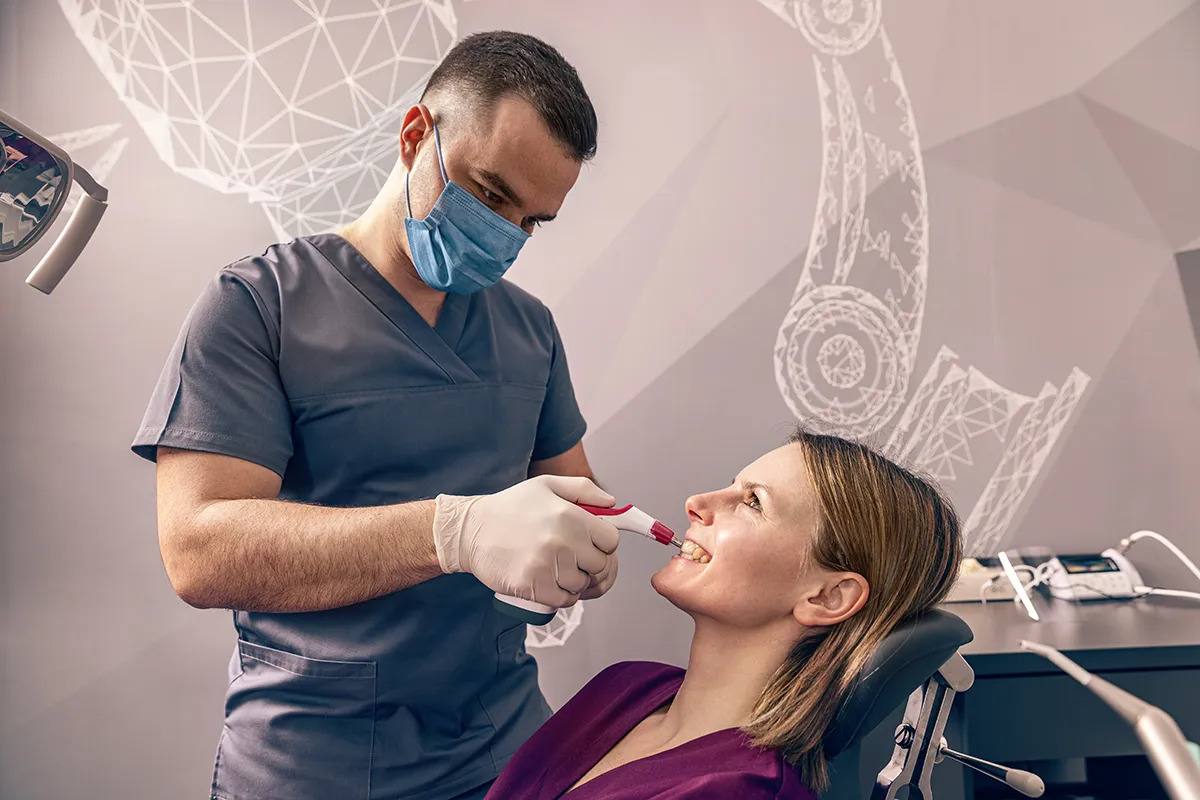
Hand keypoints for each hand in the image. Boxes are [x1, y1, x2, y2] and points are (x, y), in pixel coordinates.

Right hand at [432, 475, 621, 607]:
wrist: (471, 531)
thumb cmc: (509, 508)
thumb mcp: (547, 486)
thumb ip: (585, 490)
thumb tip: (613, 504)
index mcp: (569, 515)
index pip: (611, 540)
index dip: (602, 542)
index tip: (588, 542)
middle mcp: (561, 541)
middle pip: (600, 565)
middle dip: (589, 562)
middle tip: (570, 556)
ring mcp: (546, 566)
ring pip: (582, 585)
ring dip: (573, 580)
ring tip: (555, 566)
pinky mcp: (532, 586)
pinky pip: (564, 600)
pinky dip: (560, 594)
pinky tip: (548, 579)